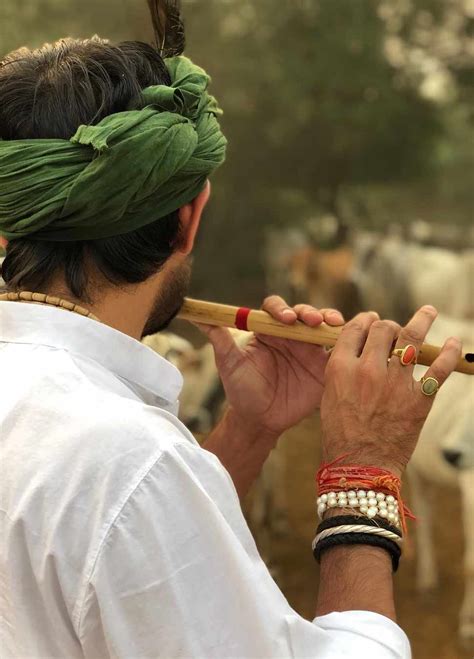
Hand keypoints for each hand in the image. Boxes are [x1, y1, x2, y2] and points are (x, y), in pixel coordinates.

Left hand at [196, 295, 344, 436]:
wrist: (259, 419)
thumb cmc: (241, 388)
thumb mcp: (229, 363)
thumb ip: (219, 339)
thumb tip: (196, 317)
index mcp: (268, 329)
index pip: (277, 309)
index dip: (282, 309)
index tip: (284, 318)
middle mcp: (290, 335)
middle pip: (305, 314)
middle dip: (311, 313)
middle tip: (313, 320)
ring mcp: (308, 349)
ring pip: (323, 328)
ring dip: (330, 323)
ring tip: (334, 325)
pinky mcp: (323, 366)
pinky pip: (337, 351)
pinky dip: (344, 344)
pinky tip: (350, 342)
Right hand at [320, 306, 461, 475]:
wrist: (360, 466)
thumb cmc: (341, 434)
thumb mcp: (330, 395)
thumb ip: (343, 370)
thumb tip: (359, 352)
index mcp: (341, 368)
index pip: (356, 329)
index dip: (366, 320)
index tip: (372, 320)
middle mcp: (367, 369)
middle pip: (383, 329)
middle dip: (389, 325)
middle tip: (395, 328)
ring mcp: (395, 383)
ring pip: (410, 338)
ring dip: (422, 319)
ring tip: (429, 310)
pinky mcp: (418, 399)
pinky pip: (438, 368)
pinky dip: (449, 352)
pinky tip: (453, 342)